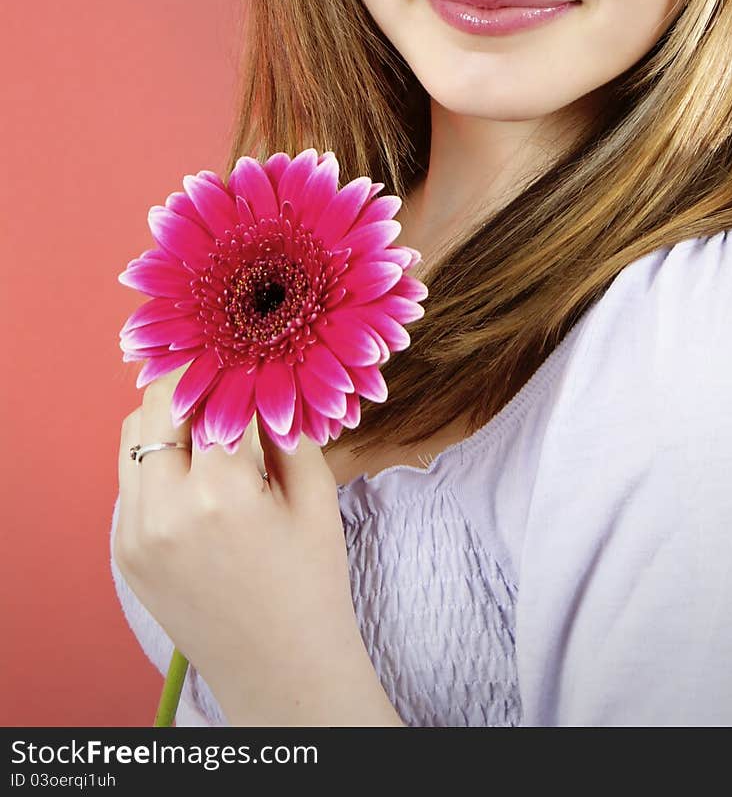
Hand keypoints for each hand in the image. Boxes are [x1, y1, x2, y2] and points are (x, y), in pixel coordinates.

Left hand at [114, 367, 382, 724]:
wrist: (281, 668)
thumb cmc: (311, 579)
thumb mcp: (315, 494)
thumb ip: (284, 426)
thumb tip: (264, 374)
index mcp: (222, 492)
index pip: (210, 394)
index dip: (233, 369)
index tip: (248, 355)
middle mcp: (166, 510)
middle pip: (158, 404)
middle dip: (195, 385)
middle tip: (228, 382)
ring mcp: (136, 534)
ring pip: (132, 435)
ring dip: (168, 418)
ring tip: (209, 423)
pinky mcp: (125, 551)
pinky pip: (130, 479)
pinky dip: (158, 461)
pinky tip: (196, 472)